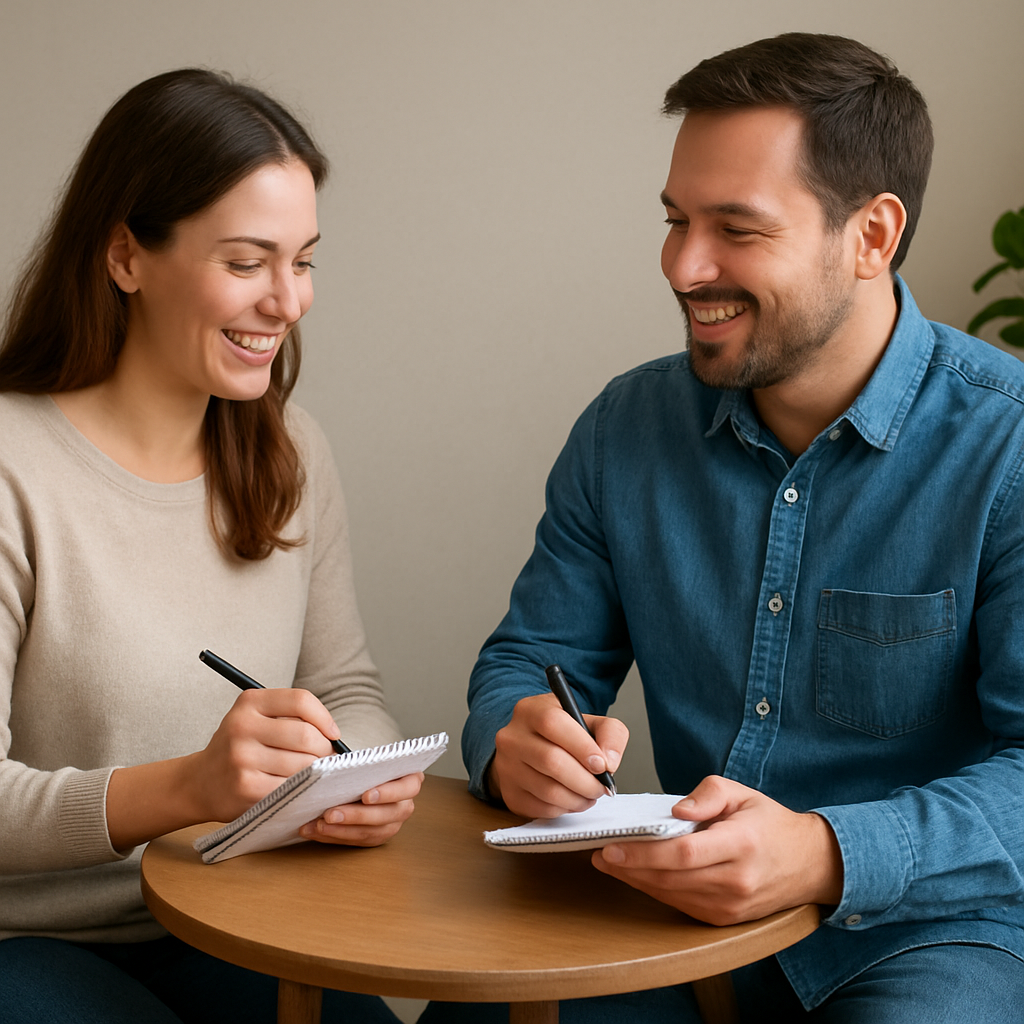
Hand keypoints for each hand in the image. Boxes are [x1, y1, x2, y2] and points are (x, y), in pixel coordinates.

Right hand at [188, 687, 345, 822]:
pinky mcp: (246, 787)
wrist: (200, 782)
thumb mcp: (256, 718)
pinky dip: (303, 790)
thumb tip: (333, 735)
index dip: (325, 718)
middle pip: (306, 735)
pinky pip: (291, 787)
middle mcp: (242, 726)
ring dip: (316, 772)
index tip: (333, 733)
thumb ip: (290, 717)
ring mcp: (242, 757)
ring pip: (302, 764)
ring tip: (313, 774)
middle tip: (327, 759)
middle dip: (325, 749)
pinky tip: (299, 789)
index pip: (301, 700)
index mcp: (249, 702)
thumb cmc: (240, 747)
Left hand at [299, 772, 422, 846]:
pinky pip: (357, 841)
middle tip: (330, 814)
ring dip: (341, 830)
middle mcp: (404, 805)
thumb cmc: (367, 767)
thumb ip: (363, 763)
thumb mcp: (369, 760)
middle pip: (386, 814)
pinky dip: (334, 836)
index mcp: (410, 780)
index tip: (366, 795)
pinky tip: (316, 830)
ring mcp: (392, 824)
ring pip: (371, 832)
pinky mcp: (377, 837)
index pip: (408, 788)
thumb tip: (337, 763)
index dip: (388, 793)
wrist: (362, 779)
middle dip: (355, 815)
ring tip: (319, 824)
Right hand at [489, 693, 628, 817]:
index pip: (553, 723)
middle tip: (602, 787)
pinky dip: (565, 808)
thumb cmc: (564, 735)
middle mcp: (512, 737)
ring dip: (578, 798)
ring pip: (548, 790)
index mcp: (531, 711)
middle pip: (551, 761)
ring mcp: (506, 767)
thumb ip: (610, 732)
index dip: (581, 746)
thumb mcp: (588, 721)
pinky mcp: (509, 793)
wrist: (531, 749)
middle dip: (585, 780)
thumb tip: (610, 762)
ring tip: (590, 794)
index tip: (603, 765)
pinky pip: (542, 808)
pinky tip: (573, 799)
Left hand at [591, 775, 842, 925]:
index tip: (612, 847)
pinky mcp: (724, 918)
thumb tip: (677, 809)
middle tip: (600, 854)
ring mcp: (730, 905)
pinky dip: (656, 889)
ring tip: (610, 863)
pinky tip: (638, 875)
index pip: (683, 853)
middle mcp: (736, 881)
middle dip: (629, 867)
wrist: (808, 863)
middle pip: (670, 878)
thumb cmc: (769, 824)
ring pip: (671, 895)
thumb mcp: (741, 792)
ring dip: (636, 880)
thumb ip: (707, 793)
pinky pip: (681, 904)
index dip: (643, 854)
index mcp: (741, 844)